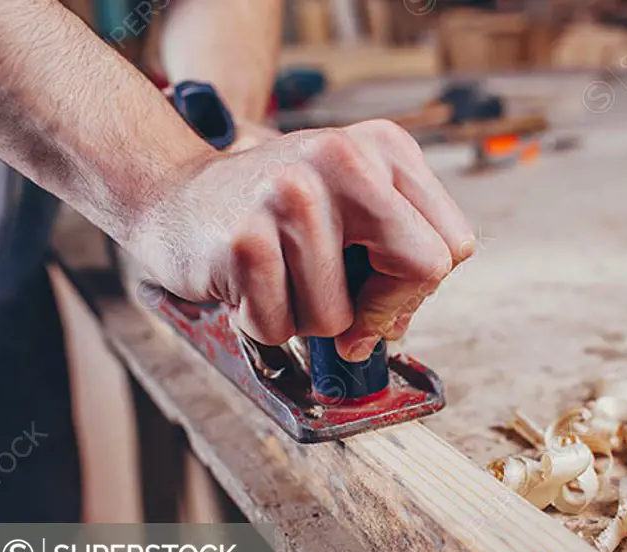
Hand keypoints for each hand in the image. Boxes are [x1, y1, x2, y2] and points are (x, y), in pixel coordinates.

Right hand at [128, 119, 474, 360]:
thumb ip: (395, 258)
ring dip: (306, 319)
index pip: (453, 244)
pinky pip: (282, 328)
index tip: (379, 292)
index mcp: (384, 148)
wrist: (173, 194)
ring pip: (341, 316)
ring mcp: (292, 195)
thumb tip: (398, 327)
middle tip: (347, 319)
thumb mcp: (350, 210)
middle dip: (383, 310)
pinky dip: (264, 324)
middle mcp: (344, 159)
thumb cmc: (272, 214)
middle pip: (424, 268)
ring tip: (280, 280)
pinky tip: (247, 285)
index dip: (417, 286)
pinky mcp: (245, 239)